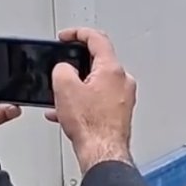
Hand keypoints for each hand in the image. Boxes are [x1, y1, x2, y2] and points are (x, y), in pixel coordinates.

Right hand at [45, 27, 137, 173]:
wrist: (102, 153)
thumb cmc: (91, 125)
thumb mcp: (64, 88)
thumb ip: (62, 69)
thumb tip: (65, 68)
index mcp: (112, 69)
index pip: (97, 38)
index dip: (78, 33)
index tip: (65, 36)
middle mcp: (123, 81)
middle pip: (98, 61)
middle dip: (76, 65)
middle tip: (62, 69)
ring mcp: (124, 97)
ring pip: (96, 83)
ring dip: (77, 87)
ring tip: (61, 98)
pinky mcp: (120, 111)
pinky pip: (99, 99)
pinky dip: (83, 101)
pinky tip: (66, 113)